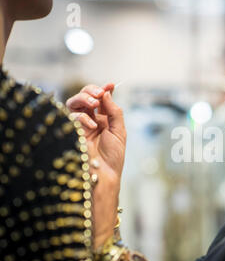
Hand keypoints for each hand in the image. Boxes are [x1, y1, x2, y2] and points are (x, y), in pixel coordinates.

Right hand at [66, 84, 126, 247]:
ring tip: (94, 104)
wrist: (104, 175)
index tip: (110, 84)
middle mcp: (89, 121)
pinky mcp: (70, 132)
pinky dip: (81, 117)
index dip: (103, 90)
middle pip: (84, 97)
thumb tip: (107, 93)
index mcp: (102, 120)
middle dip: (90, 91)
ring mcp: (78, 126)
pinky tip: (92, 125)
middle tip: (99, 94)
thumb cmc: (113, 157)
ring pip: (73, 103)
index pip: (99, 99)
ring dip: (83, 99)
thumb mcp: (119, 132)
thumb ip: (114, 112)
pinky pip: (71, 117)